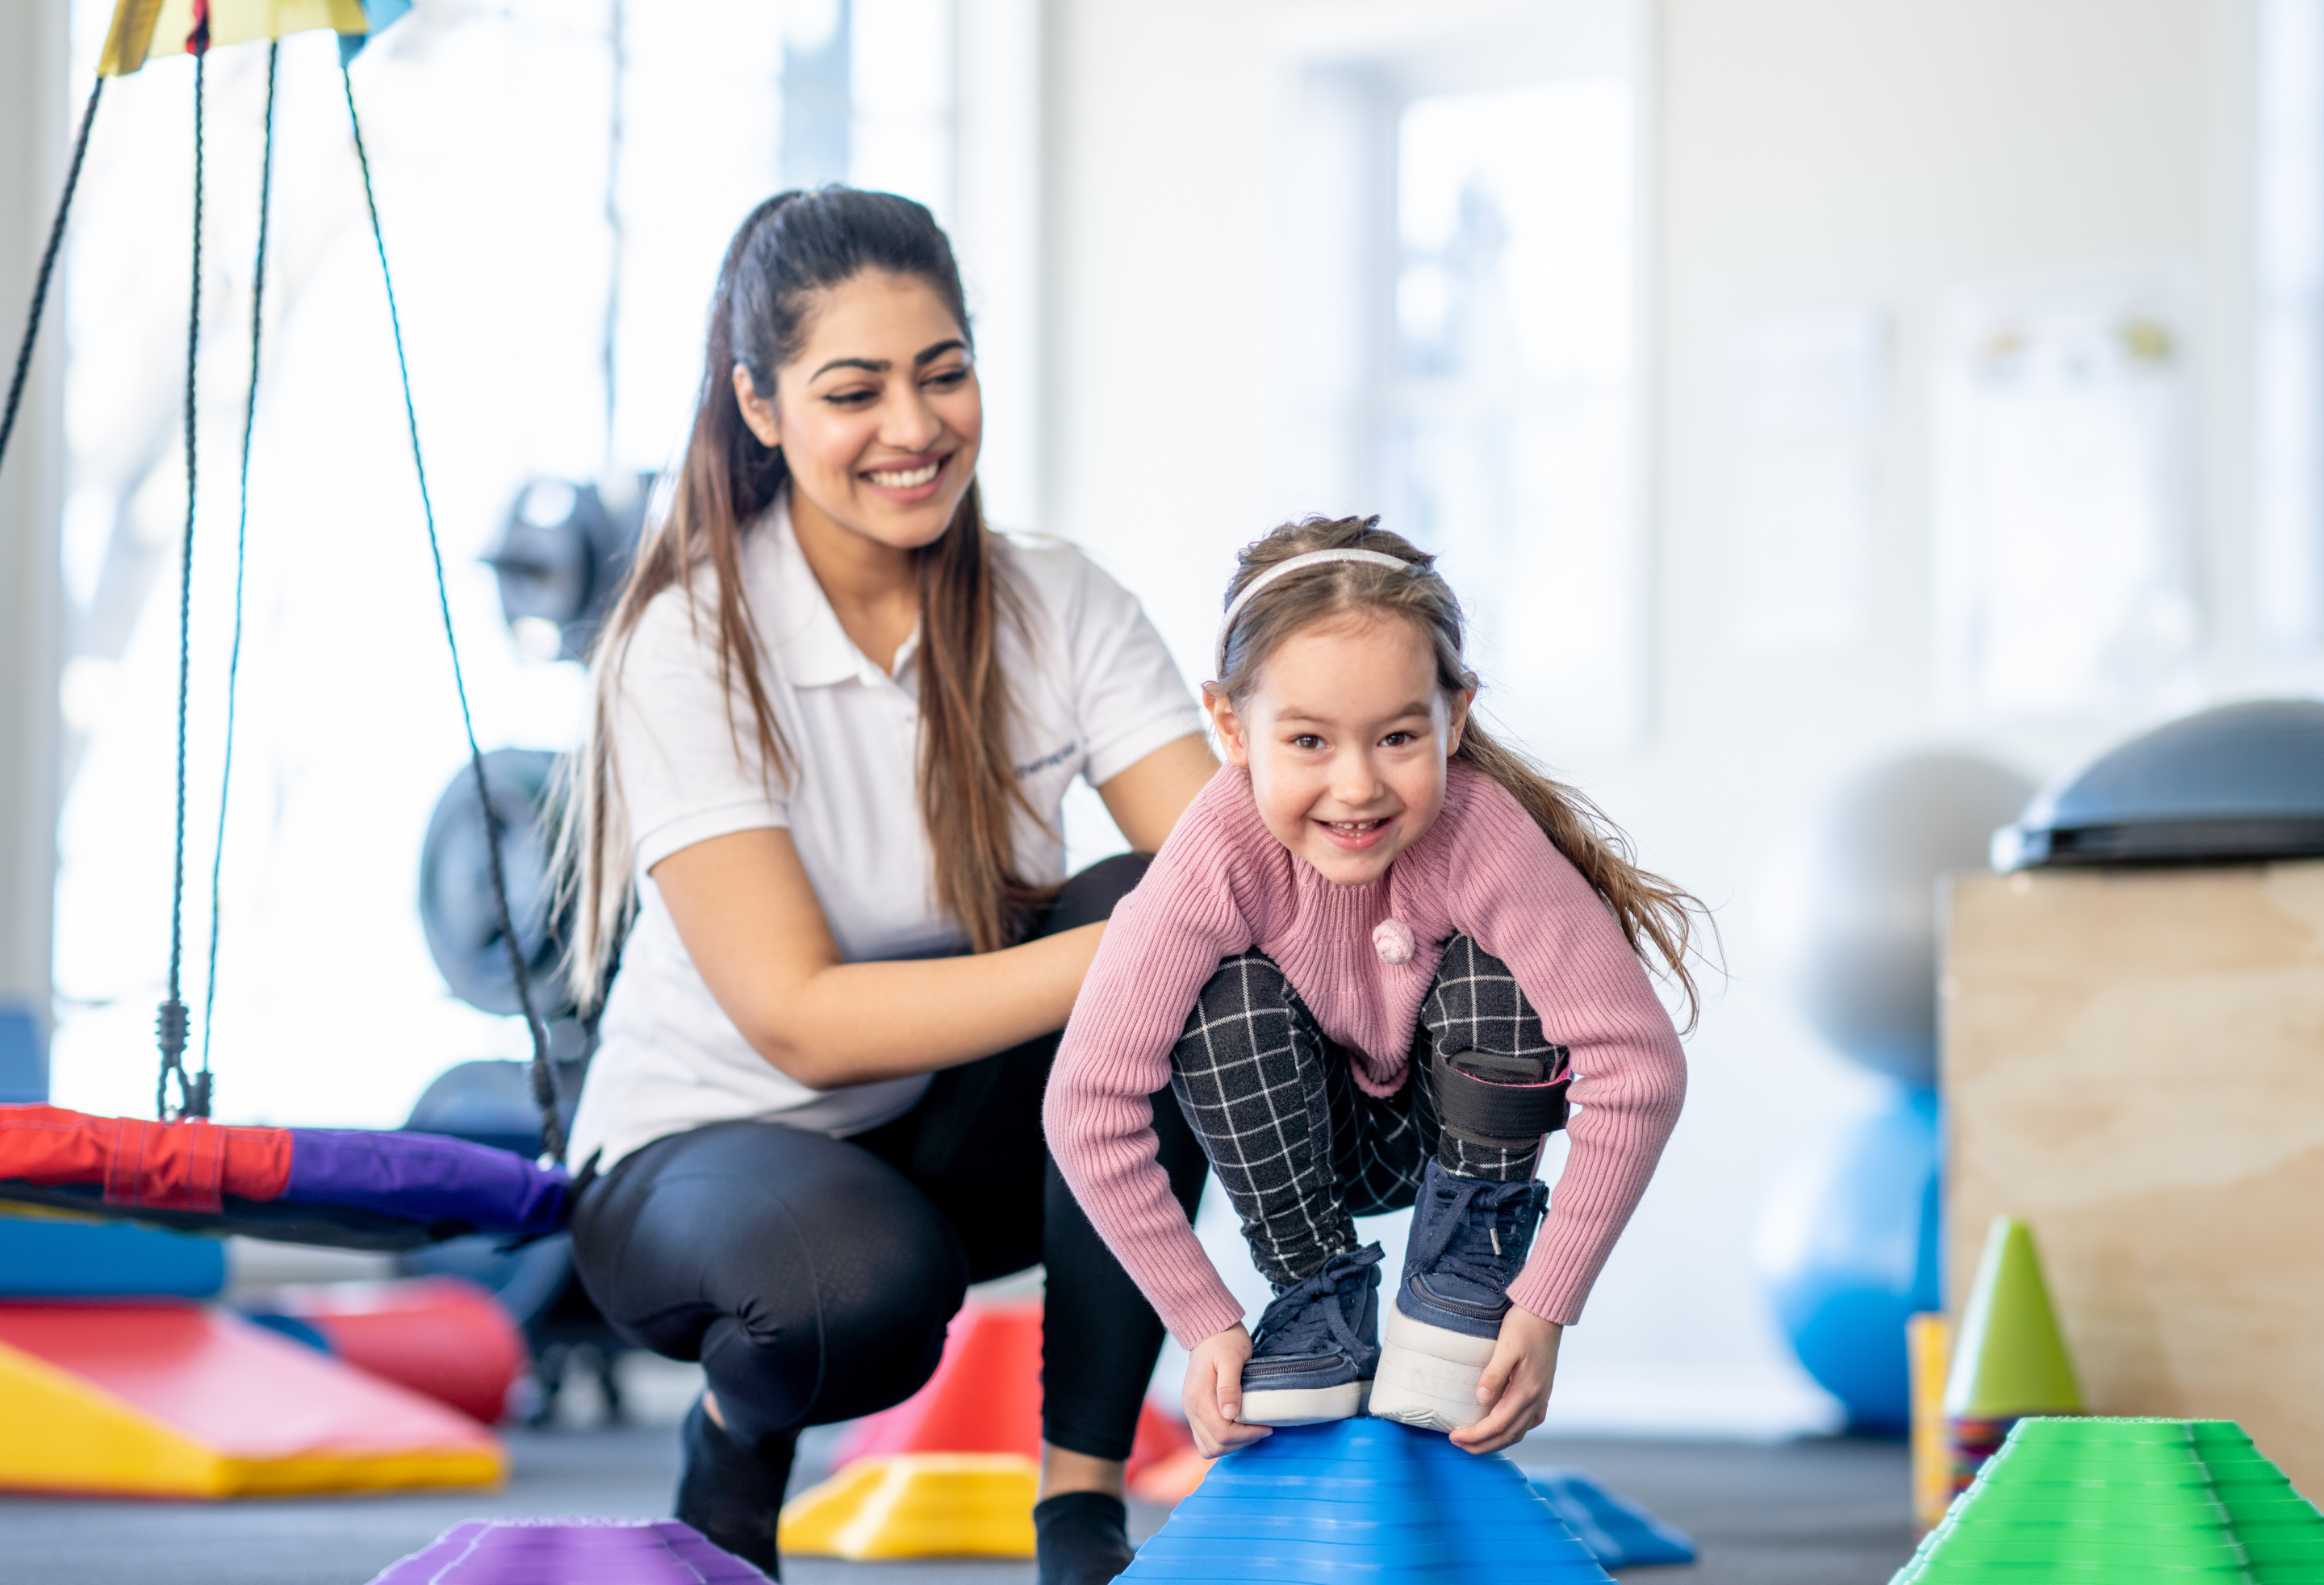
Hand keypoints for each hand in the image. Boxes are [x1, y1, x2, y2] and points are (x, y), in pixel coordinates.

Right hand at [1182, 1323, 1270, 1457]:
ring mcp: (1191, 1412)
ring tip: (1250, 1429)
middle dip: (1241, 1442)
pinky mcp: (1195, 1413)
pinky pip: (1205, 1440)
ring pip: (1208, 1448)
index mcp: (1199, 1398)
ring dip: (1232, 1445)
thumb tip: (1230, 1413)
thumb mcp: (1232, 1358)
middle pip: (1215, 1446)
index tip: (1266, 1426)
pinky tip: (1238, 1427)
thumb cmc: (1225, 1342)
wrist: (1210, 1334)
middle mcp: (1191, 1409)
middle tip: (1260, 1428)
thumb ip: (1229, 1386)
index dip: (1247, 1435)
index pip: (1222, 1433)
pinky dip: (1222, 1441)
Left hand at [1449, 1306, 1561, 1454]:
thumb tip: (1480, 1397)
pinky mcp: (1542, 1392)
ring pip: (1519, 1431)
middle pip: (1508, 1435)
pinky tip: (1502, 1428)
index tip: (1454, 1436)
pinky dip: (1513, 1431)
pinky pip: (1529, 1422)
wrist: (1547, 1313)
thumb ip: (1493, 1373)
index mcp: (1526, 1391)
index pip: (1497, 1425)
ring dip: (1496, 1441)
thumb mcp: (1506, 1346)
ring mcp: (1541, 1397)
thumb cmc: (1524, 1326)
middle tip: (1458, 1444)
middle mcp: (1536, 1399)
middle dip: (1482, 1445)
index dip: (1475, 1435)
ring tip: (1475, 1441)